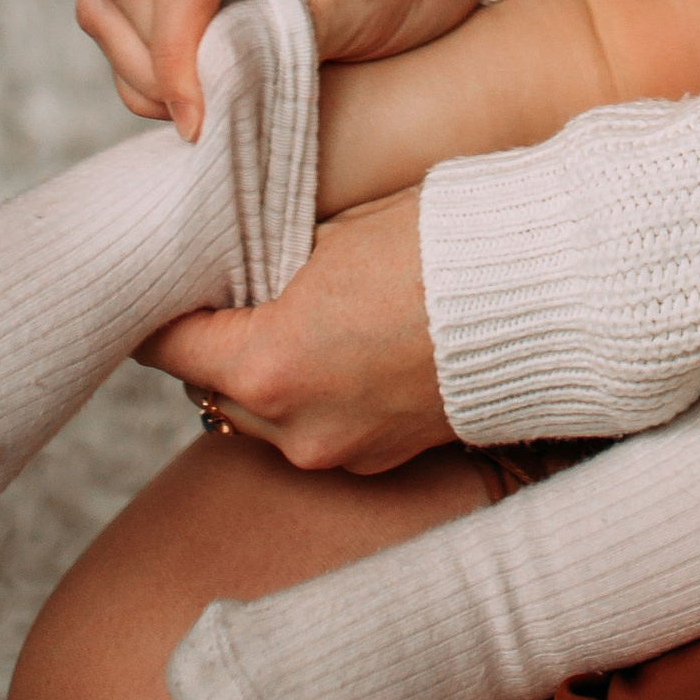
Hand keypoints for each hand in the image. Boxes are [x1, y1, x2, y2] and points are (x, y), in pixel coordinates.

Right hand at [77, 0, 490, 138]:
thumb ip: (290, 31)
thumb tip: (211, 79)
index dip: (177, 51)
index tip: (199, 121)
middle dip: (159, 61)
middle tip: (212, 119)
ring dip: (143, 64)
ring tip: (208, 103)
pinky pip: (120, 6)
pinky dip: (144, 57)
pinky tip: (200, 81)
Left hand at [143, 190, 452, 473]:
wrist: (536, 297)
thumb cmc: (433, 246)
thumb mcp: (332, 236)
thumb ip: (271, 266)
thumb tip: (241, 269)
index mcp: (266, 364)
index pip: (169, 347)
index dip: (164, 309)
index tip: (170, 283)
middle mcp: (290, 427)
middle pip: (210, 390)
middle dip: (216, 346)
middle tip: (236, 292)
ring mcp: (335, 453)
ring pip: (262, 418)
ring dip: (265, 376)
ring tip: (300, 320)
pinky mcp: (378, 463)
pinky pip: (317, 431)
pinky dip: (317, 396)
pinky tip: (351, 348)